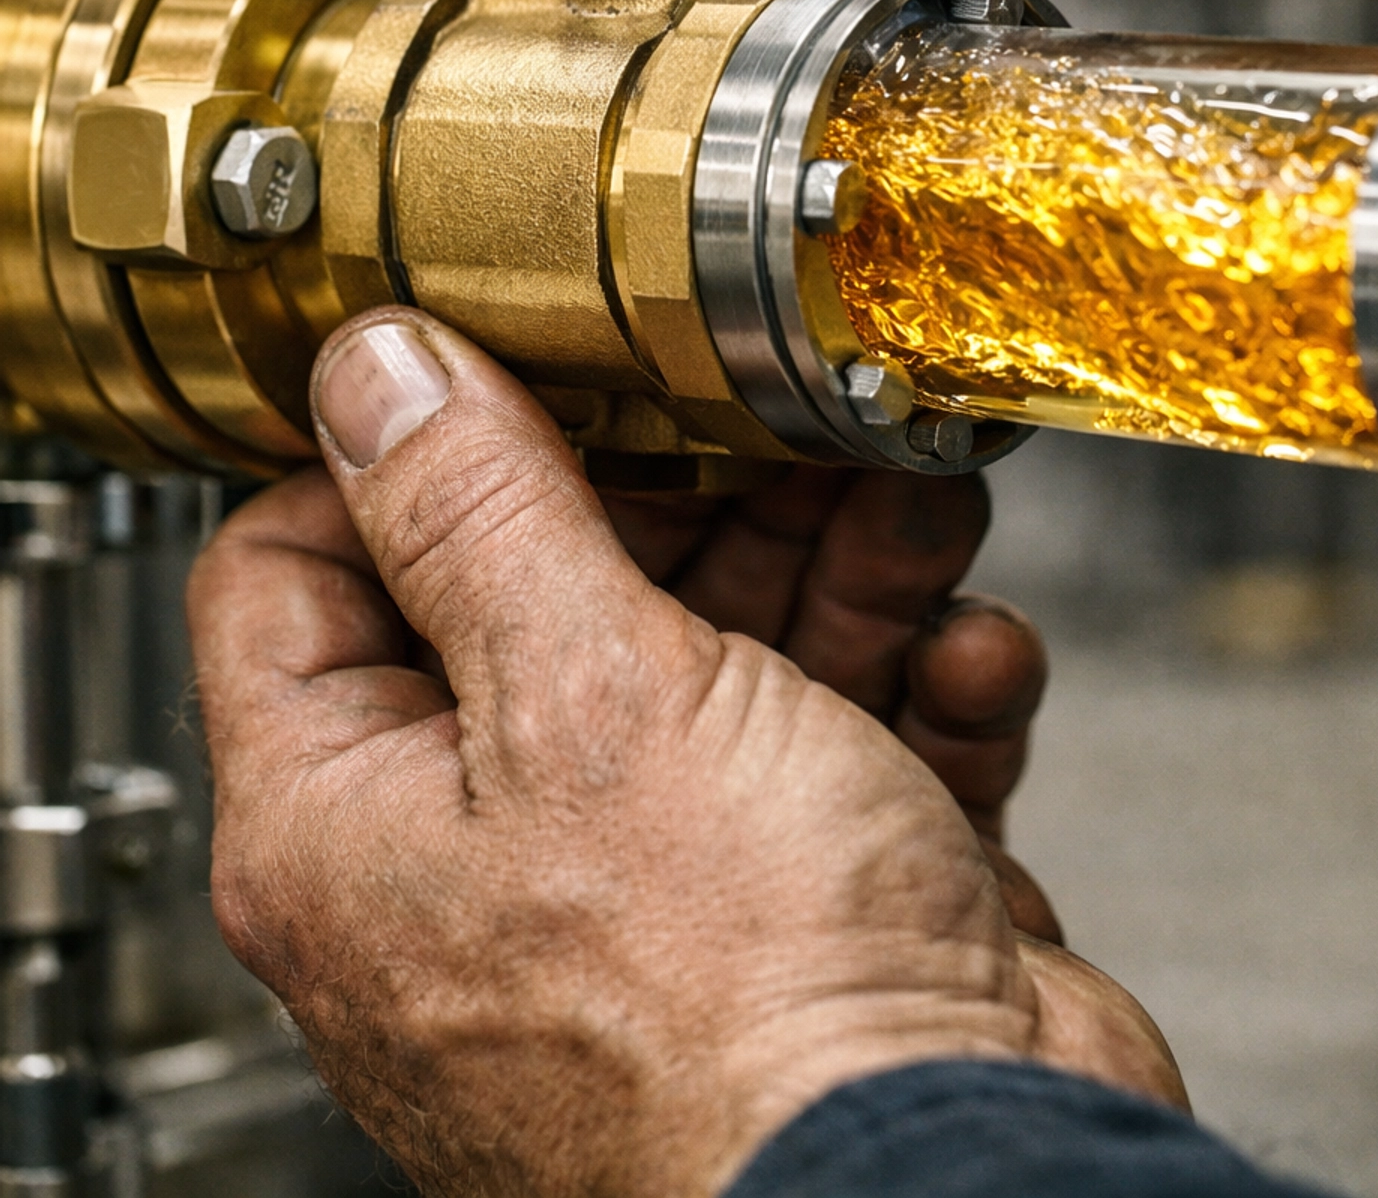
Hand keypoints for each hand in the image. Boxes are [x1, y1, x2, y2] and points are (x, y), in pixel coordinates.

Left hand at [190, 309, 1184, 1197]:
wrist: (972, 1184)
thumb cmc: (746, 1021)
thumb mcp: (587, 695)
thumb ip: (476, 513)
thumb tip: (376, 376)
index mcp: (352, 827)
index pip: (297, 576)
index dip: (396, 457)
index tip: (515, 368)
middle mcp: (484, 865)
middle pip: (546, 596)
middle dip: (684, 497)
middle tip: (761, 418)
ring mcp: (652, 890)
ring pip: (722, 659)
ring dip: (834, 572)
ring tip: (907, 510)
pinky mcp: (799, 911)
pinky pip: (840, 748)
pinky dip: (914, 688)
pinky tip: (968, 655)